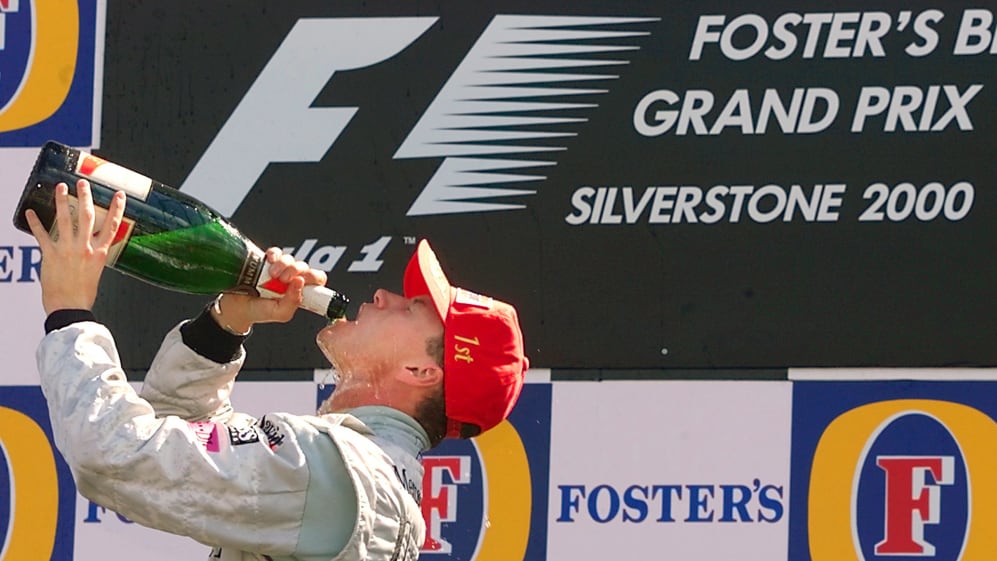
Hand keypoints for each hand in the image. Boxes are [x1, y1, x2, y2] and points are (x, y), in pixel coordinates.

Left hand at [25, 180, 126, 314]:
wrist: (70, 308)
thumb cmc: (83, 294)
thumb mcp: (96, 272)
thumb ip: (94, 256)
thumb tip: (91, 246)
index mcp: (100, 253)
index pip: (112, 226)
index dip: (117, 208)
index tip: (118, 195)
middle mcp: (86, 248)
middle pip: (88, 216)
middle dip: (86, 196)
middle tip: (83, 183)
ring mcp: (68, 250)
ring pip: (65, 219)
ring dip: (62, 201)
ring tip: (60, 188)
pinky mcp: (51, 255)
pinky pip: (41, 235)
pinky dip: (35, 223)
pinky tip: (29, 212)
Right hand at [210, 248, 327, 332]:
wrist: (234, 307)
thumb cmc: (259, 311)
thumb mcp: (279, 314)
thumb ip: (292, 303)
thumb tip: (299, 283)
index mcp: (299, 292)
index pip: (317, 279)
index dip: (313, 278)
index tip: (301, 282)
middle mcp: (291, 279)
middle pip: (304, 266)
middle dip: (296, 271)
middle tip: (283, 280)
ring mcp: (280, 269)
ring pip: (290, 259)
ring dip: (284, 265)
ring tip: (271, 275)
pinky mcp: (266, 261)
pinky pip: (276, 252)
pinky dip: (274, 254)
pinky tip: (269, 261)